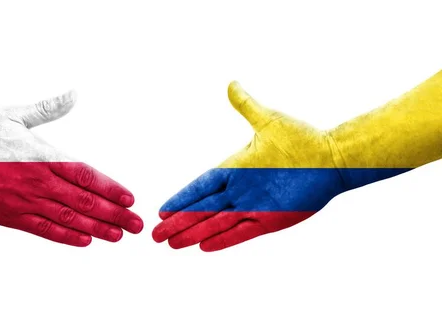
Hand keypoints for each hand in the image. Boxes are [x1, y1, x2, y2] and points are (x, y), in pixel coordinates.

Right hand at [152, 81, 346, 251]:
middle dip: (177, 222)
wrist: (332, 159)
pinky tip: (203, 248)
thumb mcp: (269, 120)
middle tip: (154, 235)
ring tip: (171, 245)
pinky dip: (222, 240)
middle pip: (201, 209)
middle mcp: (240, 190)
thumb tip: (231, 84)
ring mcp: (253, 207)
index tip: (162, 209)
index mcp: (235, 168)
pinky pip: (240, 233)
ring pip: (215, 224)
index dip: (181, 198)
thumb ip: (246, 105)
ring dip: (193, 234)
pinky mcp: (270, 220)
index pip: (200, 186)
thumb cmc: (302, 139)